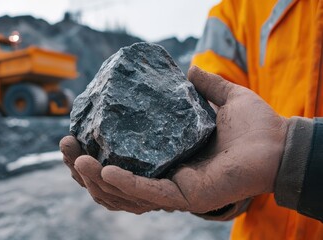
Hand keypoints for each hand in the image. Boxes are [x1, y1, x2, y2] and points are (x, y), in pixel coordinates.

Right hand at [60, 66, 288, 213]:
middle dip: (83, 169)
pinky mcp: (185, 196)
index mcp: (165, 158)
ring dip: (96, 179)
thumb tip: (186, 68)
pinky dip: (125, 185)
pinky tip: (106, 170)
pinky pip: (148, 194)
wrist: (279, 143)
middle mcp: (164, 177)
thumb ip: (203, 85)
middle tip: (65, 148)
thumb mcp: (222, 99)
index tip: (72, 137)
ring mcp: (173, 190)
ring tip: (77, 159)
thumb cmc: (254, 126)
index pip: (120, 163)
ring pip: (124, 194)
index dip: (92, 154)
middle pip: (113, 182)